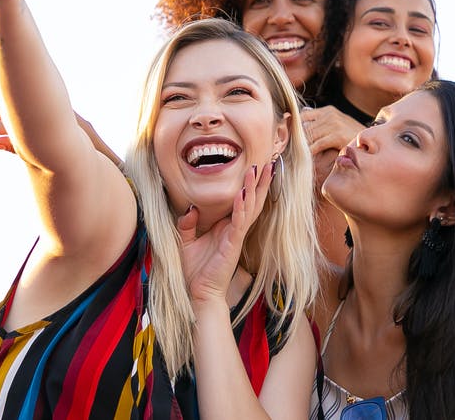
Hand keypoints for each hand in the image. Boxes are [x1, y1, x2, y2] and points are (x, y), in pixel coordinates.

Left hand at [177, 163, 273, 305]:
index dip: (252, 186)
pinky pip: (239, 222)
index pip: (243, 202)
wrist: (199, 293)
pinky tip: (242, 194)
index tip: (258, 167)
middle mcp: (236, 229)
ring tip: (258, 170)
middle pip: (253, 201)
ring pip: (249, 208)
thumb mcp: (186, 241)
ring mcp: (236, 236)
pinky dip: (240, 207)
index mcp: (228, 227)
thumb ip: (187, 223)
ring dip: (253, 189)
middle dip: (261, 182)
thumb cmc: (196, 270)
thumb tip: (190, 207)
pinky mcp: (233, 244)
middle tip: (269, 162)